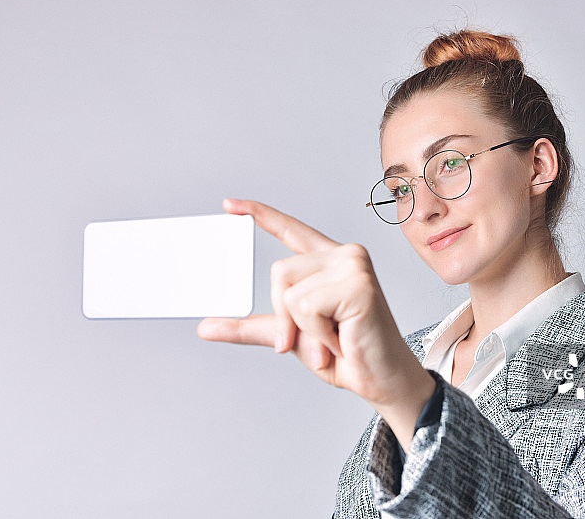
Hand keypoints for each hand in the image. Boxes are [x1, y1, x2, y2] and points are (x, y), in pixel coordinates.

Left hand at [197, 199, 435, 449]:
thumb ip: (252, 326)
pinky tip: (340, 340)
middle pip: (279, 272)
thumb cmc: (343, 354)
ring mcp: (353, 266)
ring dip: (302, 329)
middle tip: (309, 342)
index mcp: (328, 261)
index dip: (259, 214)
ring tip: (331, 341)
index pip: (290, 229)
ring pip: (291, 292)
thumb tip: (205, 325)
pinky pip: (307, 308)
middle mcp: (343, 255)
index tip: (228, 204)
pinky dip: (316, 334)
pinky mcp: (359, 284)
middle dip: (283, 315)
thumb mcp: (289, 335)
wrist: (379, 380)